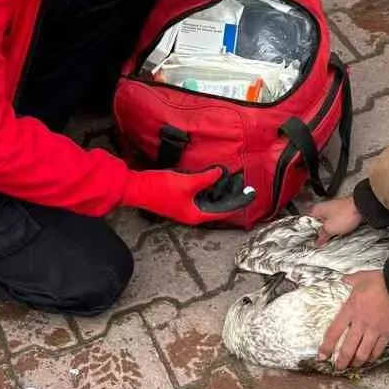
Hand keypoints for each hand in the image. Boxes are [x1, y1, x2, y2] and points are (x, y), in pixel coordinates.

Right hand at [126, 165, 254, 224]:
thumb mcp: (188, 182)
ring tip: (231, 177)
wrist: (137, 187)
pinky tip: (213, 176)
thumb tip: (220, 173)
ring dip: (220, 189)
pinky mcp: (181, 197)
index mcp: (196, 215)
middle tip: (243, 183)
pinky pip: (200, 193)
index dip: (239, 202)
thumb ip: (207, 178)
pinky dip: (208, 185)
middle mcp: (193, 213)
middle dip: (231, 194)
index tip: (251, 194)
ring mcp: (186, 206)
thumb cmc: (159, 189)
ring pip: (209, 199)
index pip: (224, 211)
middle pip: (218, 205)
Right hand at [309, 195, 362, 245]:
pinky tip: (341, 232)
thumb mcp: (330, 229)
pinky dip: (338, 227)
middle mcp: (324, 207)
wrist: (362, 207)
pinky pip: (337, 222)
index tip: (312, 240)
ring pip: (329, 223)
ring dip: (330, 230)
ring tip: (333, 237)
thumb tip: (318, 240)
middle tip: (322, 241)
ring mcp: (334, 209)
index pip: (307, 222)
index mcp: (316, 210)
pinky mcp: (343, 211)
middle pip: (318, 223)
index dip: (309, 232)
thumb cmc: (346, 213)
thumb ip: (322, 235)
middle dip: (321, 232)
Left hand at [319, 269, 388, 370]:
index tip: (322, 355)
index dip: (327, 346)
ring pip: (363, 353)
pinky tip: (369, 359)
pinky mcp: (387, 333)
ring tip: (353, 365)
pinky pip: (378, 350)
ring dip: (356, 362)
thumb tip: (342, 279)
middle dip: (341, 361)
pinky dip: (372, 357)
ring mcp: (374, 330)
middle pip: (348, 348)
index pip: (334, 332)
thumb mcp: (359, 277)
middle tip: (338, 367)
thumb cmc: (379, 280)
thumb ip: (349, 280)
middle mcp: (360, 323)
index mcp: (350, 310)